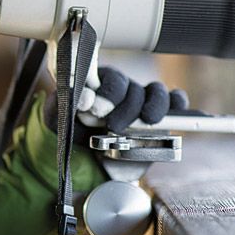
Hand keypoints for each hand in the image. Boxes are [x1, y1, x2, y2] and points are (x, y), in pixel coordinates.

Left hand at [45, 64, 189, 132]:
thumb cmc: (71, 128)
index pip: (111, 78)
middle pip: (134, 88)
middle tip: (113, 126)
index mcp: (99, 80)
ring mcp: (142, 100)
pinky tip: (178, 113)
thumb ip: (65, 102)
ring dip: (153, 105)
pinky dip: (178, 104)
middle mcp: (123, 88)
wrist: (86, 156)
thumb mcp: (57, 115)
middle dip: (125, 107)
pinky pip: (175, 102)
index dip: (109, 93)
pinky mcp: (158, 117)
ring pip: (156, 92)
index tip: (97, 110)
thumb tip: (84, 98)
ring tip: (146, 121)